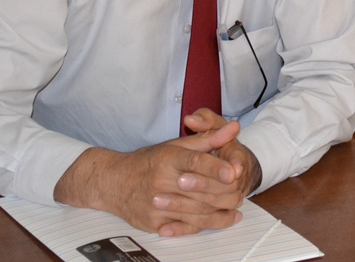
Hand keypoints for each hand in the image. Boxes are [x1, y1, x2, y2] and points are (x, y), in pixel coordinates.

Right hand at [54, 109, 259, 235]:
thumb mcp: (175, 145)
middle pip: (199, 190)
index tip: (233, 172)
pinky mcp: (154, 223)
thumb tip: (234, 127)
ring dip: (220, 211)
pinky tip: (223, 220)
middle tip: (242, 191)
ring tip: (237, 207)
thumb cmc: (148, 162)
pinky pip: (186, 226)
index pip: (194, 162)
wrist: (112, 182)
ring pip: (196, 211)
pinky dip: (208, 224)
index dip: (215, 168)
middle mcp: (161, 181)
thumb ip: (207, 139)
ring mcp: (156, 204)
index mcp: (167, 158)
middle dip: (224, 192)